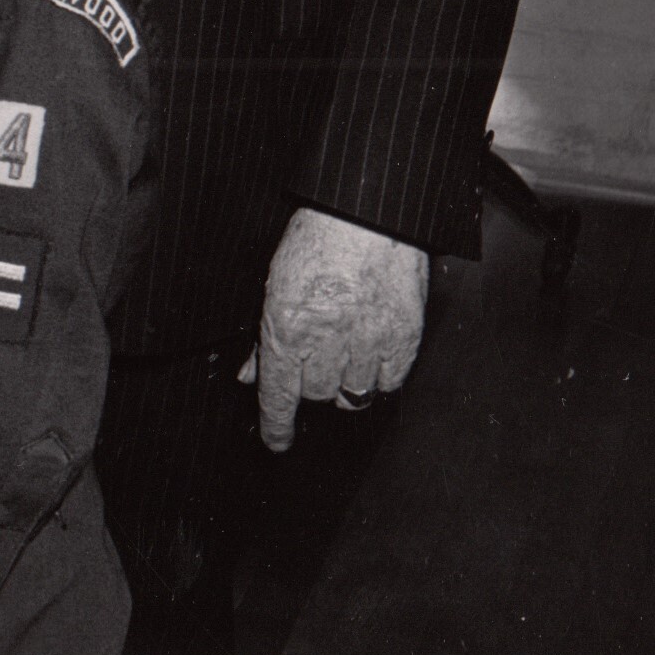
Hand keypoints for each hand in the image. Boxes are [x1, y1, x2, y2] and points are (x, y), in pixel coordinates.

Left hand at [241, 206, 428, 451]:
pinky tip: (371, 354)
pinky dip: (378, 376)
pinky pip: (389, 382)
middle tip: (315, 358)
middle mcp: (327, 341)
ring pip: (352, 394)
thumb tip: (249, 375)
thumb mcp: (274, 281)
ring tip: (343, 354)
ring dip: (343, 383)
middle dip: (310, 384)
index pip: (278, 394)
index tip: (276, 443)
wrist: (369, 210)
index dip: (276, 425)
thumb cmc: (317, 237)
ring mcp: (368, 342)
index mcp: (286, 326)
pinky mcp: (404, 339)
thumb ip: (262, 334)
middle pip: (315, 395)